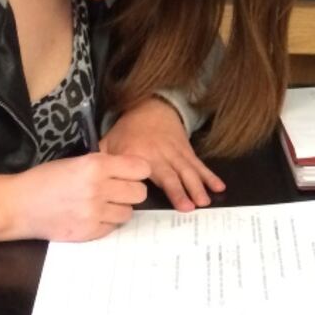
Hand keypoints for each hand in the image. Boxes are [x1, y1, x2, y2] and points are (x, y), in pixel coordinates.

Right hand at [6, 152, 151, 241]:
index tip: (129, 174)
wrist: (18, 205)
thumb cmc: (45, 179)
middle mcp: (98, 188)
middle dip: (130, 191)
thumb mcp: (76, 161)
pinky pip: (113, 227)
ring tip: (101, 205)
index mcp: (95, 165)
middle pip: (139, 193)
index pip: (141, 169)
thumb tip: (132, 171)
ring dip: (118, 209)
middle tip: (116, 191)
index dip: (137, 172)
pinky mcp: (89, 231)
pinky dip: (106, 223)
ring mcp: (94, 212)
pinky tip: (90, 216)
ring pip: (128, 212)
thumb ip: (104, 165)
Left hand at [99, 97, 225, 210]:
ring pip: (188, 171)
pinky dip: (210, 176)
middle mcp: (160, 154)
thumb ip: (104, 162)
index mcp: (139, 153)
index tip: (158, 200)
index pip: (147, 173)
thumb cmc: (127, 130)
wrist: (152, 107)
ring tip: (205, 201)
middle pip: (172, 174)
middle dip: (181, 190)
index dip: (153, 186)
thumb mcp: (109, 142)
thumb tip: (95, 184)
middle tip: (190, 207)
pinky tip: (219, 187)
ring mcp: (176, 153)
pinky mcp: (187, 152)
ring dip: (198, 186)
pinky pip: (199, 165)